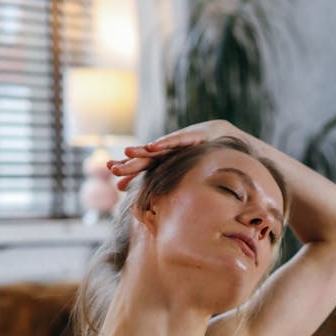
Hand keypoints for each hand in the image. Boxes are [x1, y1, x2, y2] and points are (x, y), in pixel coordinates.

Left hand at [106, 120, 237, 190]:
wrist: (223, 136)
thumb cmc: (201, 156)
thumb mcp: (185, 172)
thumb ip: (171, 182)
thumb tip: (158, 199)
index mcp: (165, 160)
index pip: (143, 168)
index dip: (130, 174)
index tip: (118, 186)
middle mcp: (168, 151)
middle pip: (145, 159)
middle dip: (129, 164)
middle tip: (112, 169)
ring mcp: (178, 143)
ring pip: (156, 149)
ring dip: (141, 150)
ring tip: (126, 152)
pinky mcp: (191, 136)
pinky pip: (175, 140)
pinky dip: (163, 143)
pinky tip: (152, 146)